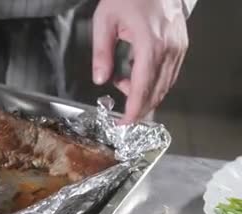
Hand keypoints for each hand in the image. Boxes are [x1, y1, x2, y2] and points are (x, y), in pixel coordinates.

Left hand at [92, 0, 187, 123]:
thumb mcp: (105, 21)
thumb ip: (102, 53)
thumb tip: (100, 80)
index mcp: (150, 44)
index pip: (143, 87)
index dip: (134, 109)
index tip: (124, 123)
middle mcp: (169, 49)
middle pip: (157, 90)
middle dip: (140, 107)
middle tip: (122, 116)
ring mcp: (179, 47)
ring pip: (166, 84)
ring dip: (146, 94)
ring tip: (123, 87)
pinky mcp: (181, 45)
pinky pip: (170, 73)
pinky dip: (154, 82)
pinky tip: (136, 78)